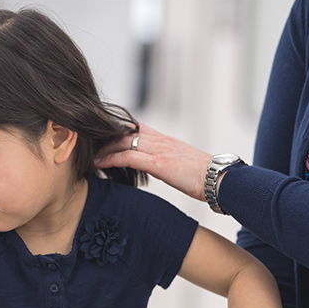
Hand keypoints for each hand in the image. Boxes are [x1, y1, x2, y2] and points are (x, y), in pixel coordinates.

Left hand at [94, 124, 212, 201]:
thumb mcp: (182, 164)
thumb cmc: (205, 177)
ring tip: (87, 153)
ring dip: (102, 147)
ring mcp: (159, 149)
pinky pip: (128, 157)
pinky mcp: (158, 162)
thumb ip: (166, 162)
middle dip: (104, 136)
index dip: (116, 130)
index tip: (100, 135)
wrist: (221, 180)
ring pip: (123, 141)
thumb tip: (159, 169)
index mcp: (166, 140)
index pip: (136, 127)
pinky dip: (110, 158)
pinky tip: (98, 163)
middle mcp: (160, 140)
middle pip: (125, 131)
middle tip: (87, 143)